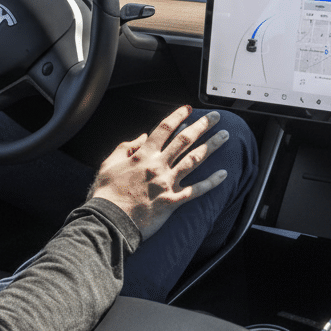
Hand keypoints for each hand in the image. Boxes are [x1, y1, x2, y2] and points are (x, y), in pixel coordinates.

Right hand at [89, 106, 230, 239]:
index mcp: (142, 155)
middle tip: (216, 117)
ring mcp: (166, 183)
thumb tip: (141, 137)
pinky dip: (211, 182)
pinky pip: (196, 190)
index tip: (190, 109)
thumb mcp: (109, 163)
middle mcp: (158, 166)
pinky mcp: (172, 202)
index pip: (164, 129)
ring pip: (194, 160)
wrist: (108, 221)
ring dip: (212, 146)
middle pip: (184, 140)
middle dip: (202, 126)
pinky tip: (224, 174)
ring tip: (225, 136)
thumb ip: (126, 147)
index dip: (178, 116)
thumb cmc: (106, 194)